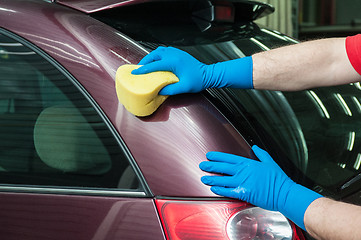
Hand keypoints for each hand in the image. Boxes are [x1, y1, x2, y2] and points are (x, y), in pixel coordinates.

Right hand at [132, 47, 252, 94]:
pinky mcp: (179, 53)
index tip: (135, 73)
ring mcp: (176, 53)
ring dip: (151, 57)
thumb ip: (170, 89)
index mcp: (173, 62)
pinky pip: (164, 51)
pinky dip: (158, 55)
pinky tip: (156, 61)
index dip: (143, 70)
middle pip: (154, 55)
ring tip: (146, 64)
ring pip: (159, 51)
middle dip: (145, 61)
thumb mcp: (183, 87)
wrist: (209, 74)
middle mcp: (174, 55)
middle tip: (138, 69)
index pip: (154, 65)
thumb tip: (159, 90)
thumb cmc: (198, 80)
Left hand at [199, 145, 322, 229]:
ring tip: (203, 178)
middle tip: (202, 165)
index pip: (229, 158)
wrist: (284, 193)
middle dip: (211, 166)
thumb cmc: (278, 179)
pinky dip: (220, 190)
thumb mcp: (270, 162)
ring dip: (212, 179)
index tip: (209, 155)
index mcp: (249, 163)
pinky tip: (213, 189)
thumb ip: (261, 153)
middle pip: (223, 167)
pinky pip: (229, 191)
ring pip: (223, 180)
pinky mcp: (244, 193)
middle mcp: (244, 172)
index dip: (218, 156)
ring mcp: (243, 182)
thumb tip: (255, 147)